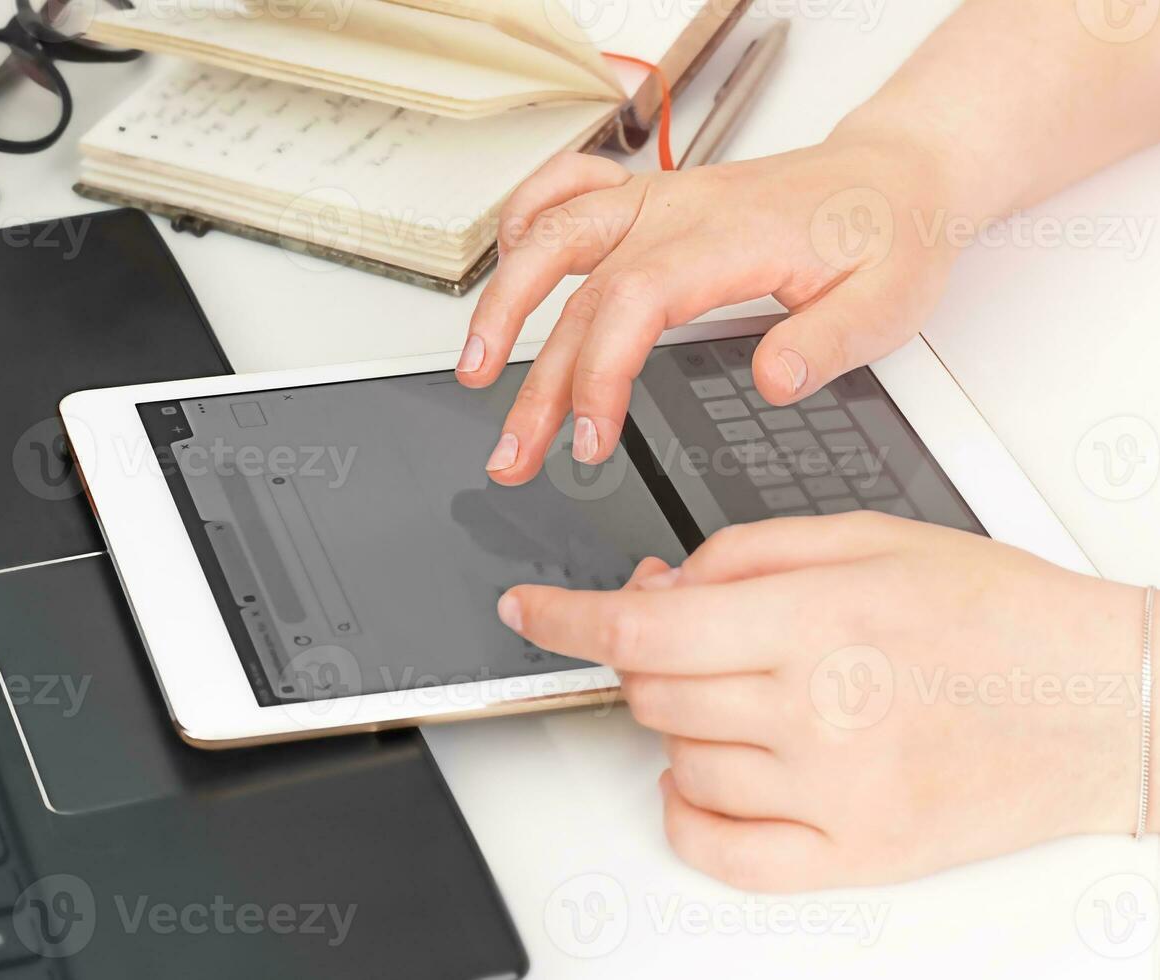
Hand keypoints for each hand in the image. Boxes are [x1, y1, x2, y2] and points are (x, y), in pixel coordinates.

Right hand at [460, 135, 961, 484]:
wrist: (894, 176)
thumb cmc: (886, 236)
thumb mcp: (890, 300)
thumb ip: (830, 342)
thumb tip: (774, 382)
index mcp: (729, 239)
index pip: (634, 302)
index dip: (599, 373)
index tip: (590, 440)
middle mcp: (680, 212)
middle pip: (578, 288)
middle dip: (535, 378)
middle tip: (514, 450)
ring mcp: (658, 200)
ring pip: (553, 232)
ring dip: (502, 298)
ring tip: (473, 366)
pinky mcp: (650, 200)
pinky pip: (568, 187)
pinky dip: (525, 217)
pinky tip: (505, 262)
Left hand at [495, 513, 1149, 890]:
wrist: (1103, 702)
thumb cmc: (997, 616)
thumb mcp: (868, 539)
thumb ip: (748, 554)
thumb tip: (657, 583)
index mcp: (818, 618)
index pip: (644, 625)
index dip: (566, 617)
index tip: (527, 612)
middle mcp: (818, 710)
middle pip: (652, 691)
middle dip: (648, 656)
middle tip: (694, 639)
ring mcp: (834, 794)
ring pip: (678, 759)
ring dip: (679, 723)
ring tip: (742, 696)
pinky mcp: (855, 856)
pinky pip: (721, 849)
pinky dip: (691, 811)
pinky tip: (711, 777)